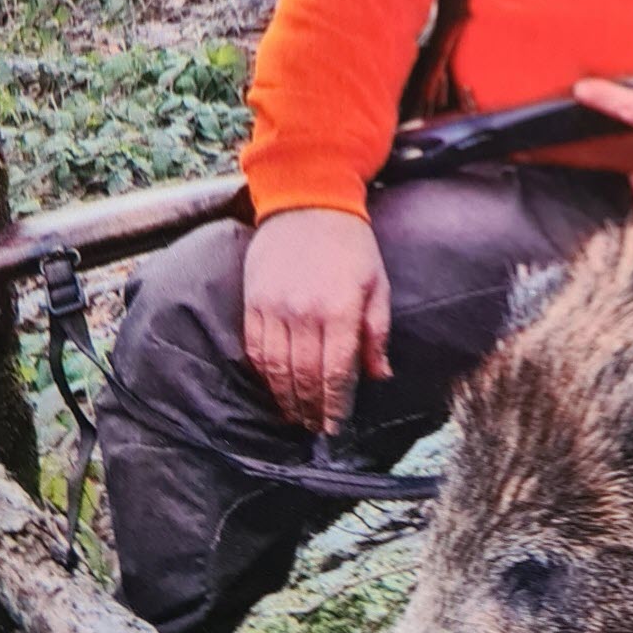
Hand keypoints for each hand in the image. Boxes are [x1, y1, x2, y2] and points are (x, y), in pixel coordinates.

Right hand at [243, 209, 392, 433]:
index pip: (336, 372)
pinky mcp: (253, 302)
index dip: (335, 405)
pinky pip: (255, 350)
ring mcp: (275, 308)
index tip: (335, 426)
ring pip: (277, 369)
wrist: (309, 203)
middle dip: (311, 409)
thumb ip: (377, 332)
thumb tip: (379, 375)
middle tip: (315, 428)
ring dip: (287, 399)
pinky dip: (264, 375)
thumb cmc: (351, 245)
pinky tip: (274, 388)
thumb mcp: (377, 284)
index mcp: (341, 309)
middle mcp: (305, 313)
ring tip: (296, 416)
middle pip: (305, 377)